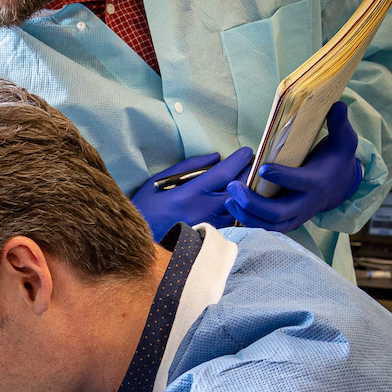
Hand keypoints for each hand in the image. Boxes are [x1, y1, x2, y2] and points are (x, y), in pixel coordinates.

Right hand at [130, 149, 255, 236]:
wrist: (136, 241)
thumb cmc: (145, 208)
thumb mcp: (160, 181)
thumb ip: (189, 167)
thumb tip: (216, 157)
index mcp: (189, 194)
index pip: (223, 173)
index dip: (238, 160)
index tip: (247, 151)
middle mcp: (202, 210)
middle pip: (238, 190)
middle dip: (248, 174)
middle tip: (254, 163)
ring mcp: (208, 225)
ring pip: (238, 207)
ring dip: (247, 192)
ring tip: (251, 180)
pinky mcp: (209, 235)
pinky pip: (231, 220)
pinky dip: (239, 207)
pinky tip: (241, 200)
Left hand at [223, 101, 362, 232]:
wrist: (340, 185)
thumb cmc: (337, 158)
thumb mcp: (344, 140)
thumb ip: (338, 123)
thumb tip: (338, 104)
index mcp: (316, 182)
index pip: (298, 182)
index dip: (281, 176)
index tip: (261, 167)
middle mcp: (306, 203)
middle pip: (278, 212)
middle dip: (253, 203)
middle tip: (233, 186)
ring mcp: (296, 216)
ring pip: (269, 224)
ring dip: (246, 215)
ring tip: (228, 199)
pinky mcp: (287, 222)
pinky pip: (266, 227)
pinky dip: (248, 220)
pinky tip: (231, 207)